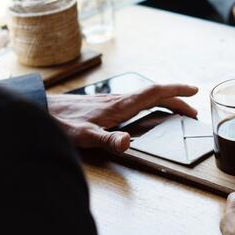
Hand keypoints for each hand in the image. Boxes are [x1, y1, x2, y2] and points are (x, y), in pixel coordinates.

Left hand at [48, 83, 198, 151]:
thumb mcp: (85, 136)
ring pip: (145, 97)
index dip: (176, 91)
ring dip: (164, 101)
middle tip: (193, 110)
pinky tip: (146, 112)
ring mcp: (112, 101)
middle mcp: (118, 99)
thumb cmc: (61, 124)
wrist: (41, 110)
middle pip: (154, 94)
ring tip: (177, 111)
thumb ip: (107, 140)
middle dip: (176, 99)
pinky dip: (150, 104)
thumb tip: (128, 142)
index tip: (194, 91)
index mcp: (119, 105)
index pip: (154, 93)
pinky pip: (136, 101)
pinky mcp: (105, 105)